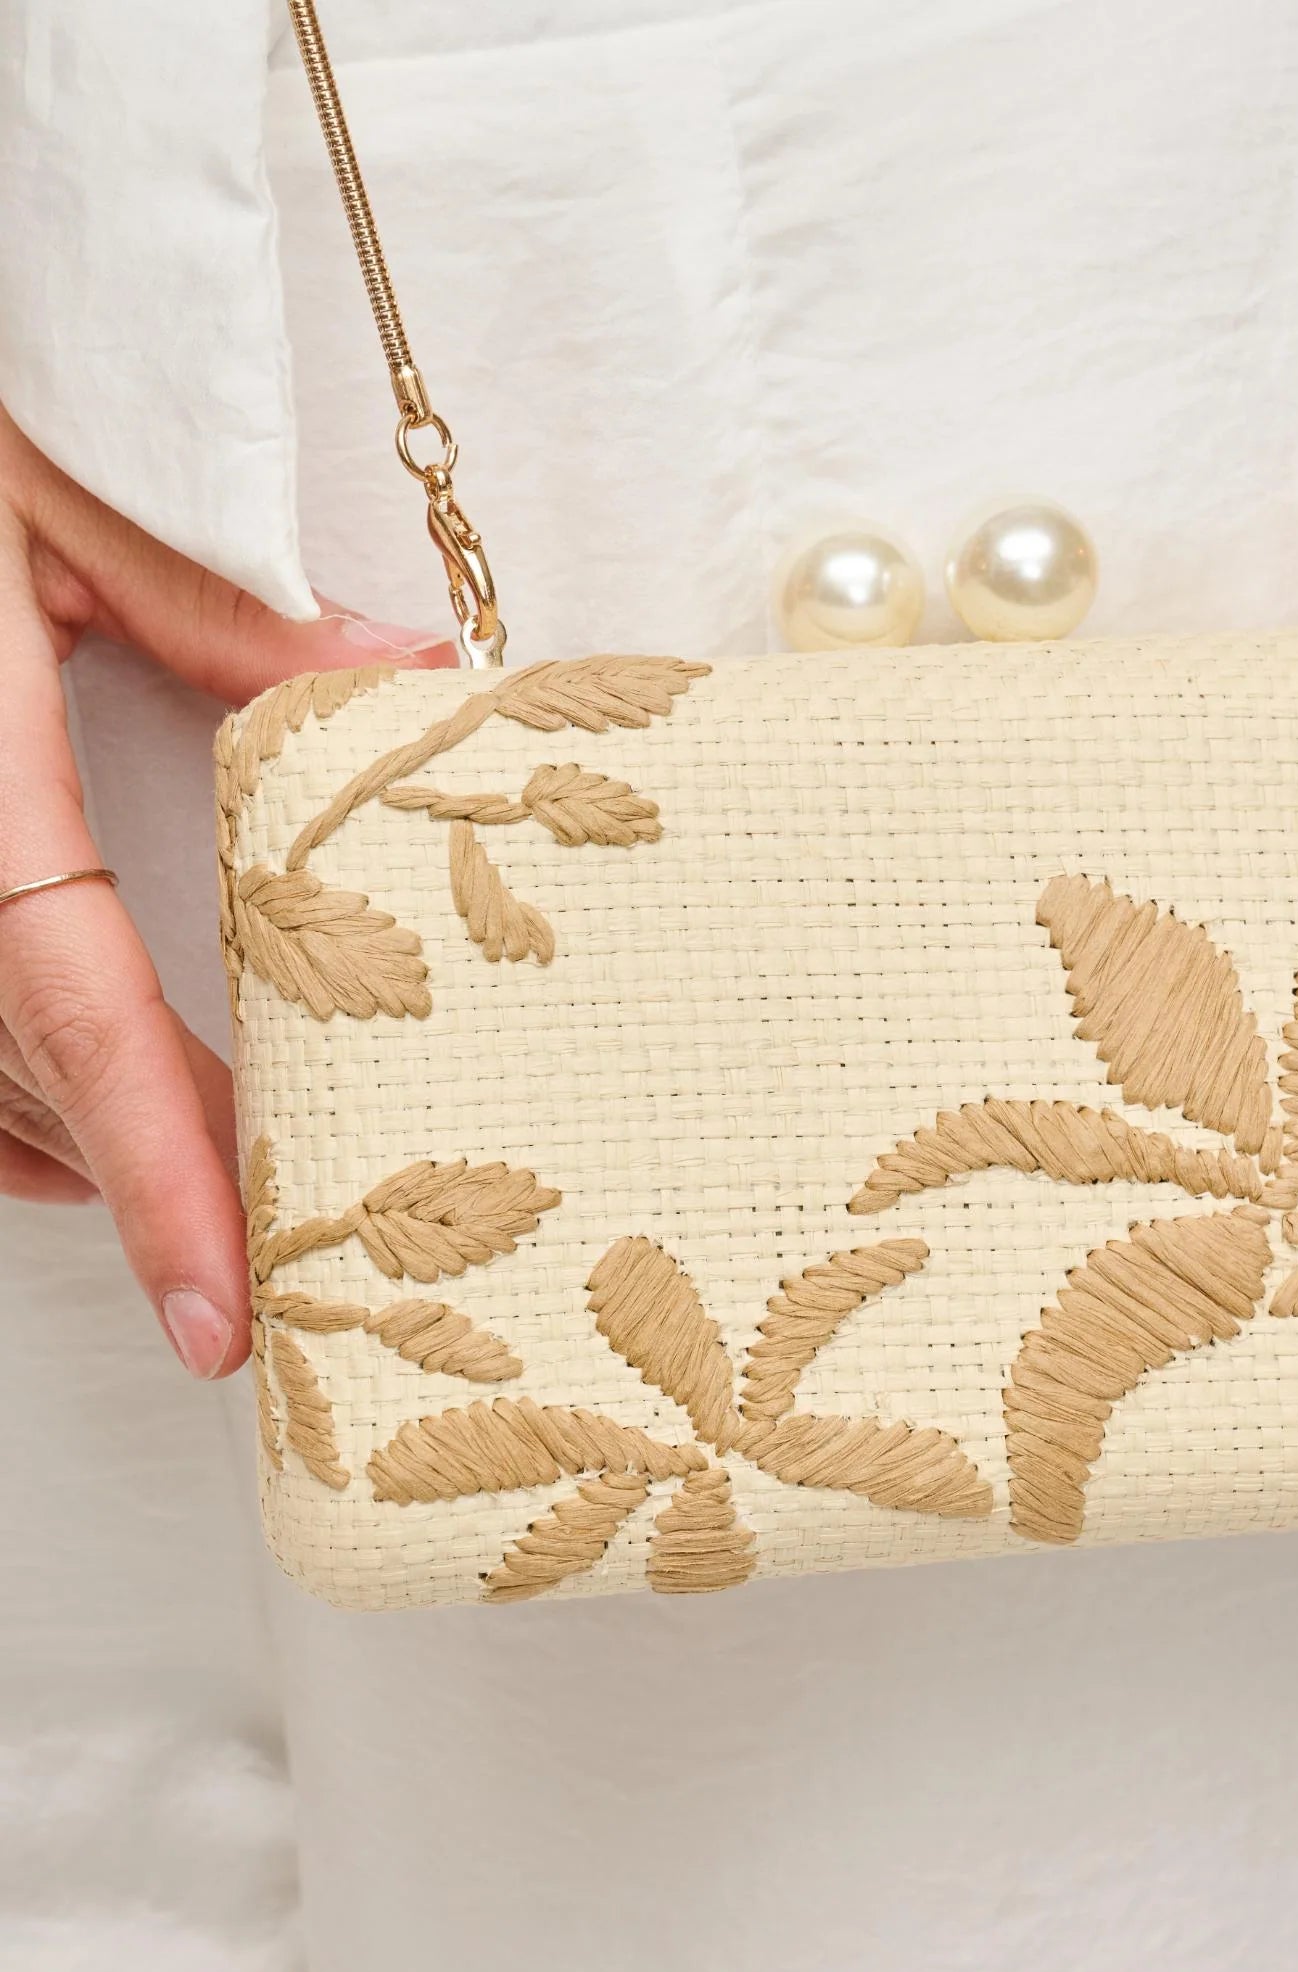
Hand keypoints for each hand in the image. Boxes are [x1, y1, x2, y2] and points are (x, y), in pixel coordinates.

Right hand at [0, 406, 452, 1374]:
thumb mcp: (75, 500)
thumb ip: (230, 612)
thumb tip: (416, 686)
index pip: (70, 1009)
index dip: (154, 1171)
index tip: (226, 1302)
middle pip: (22, 1069)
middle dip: (146, 1181)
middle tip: (266, 1277)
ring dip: (83, 1144)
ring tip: (207, 1200)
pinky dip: (13, 1093)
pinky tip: (84, 1121)